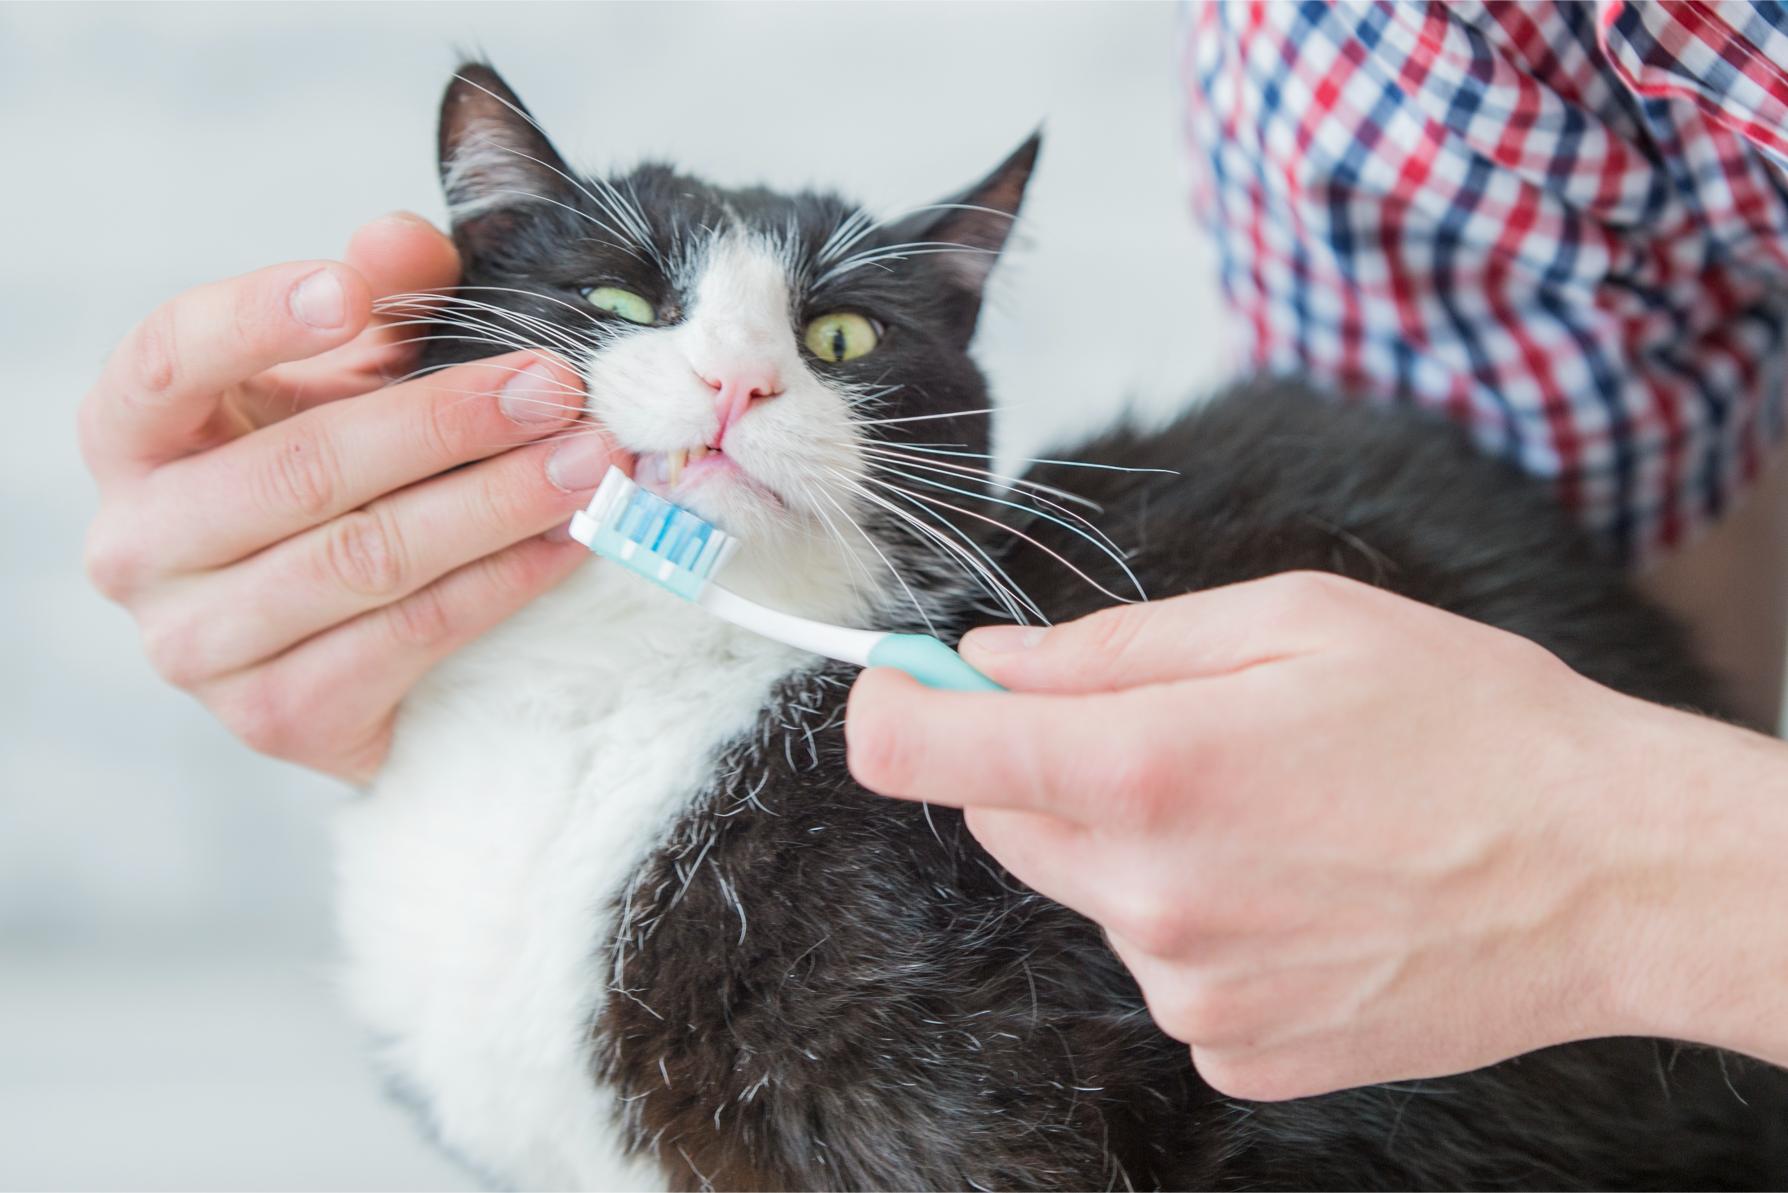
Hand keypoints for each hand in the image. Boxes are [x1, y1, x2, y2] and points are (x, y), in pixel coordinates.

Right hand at [81, 213, 621, 782]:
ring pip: (366, 560)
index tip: (354, 289)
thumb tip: (403, 242)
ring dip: (496, 504)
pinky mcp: (277, 719)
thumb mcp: (342, 374)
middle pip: (302, 470)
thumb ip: (375, 299)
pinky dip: (502, 584)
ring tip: (590, 462)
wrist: (332, 634)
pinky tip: (569, 543)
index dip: (258, 319)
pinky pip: (409, 640)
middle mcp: (138, 544)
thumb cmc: (330, 469)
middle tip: (557, 388)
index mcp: (132, 435)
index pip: (170, 357)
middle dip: (446, 421)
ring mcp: (198, 645)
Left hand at [845, 572, 1787, 1098]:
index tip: (912, 685)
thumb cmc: (1465, 722)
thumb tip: (988, 661)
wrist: (1607, 873)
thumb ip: (1112, 644)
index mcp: (1147, 768)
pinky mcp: (1234, 1051)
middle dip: (1046, 764)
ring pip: (1090, 893)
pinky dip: (1199, 922)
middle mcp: (1148, 896)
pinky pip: (1163, 966)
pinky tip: (1300, 890)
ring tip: (1276, 813)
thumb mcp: (1291, 621)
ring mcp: (1190, 990)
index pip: (924, 752)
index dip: (895, 707)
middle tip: (1172, 728)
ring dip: (1136, 845)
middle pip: (1002, 819)